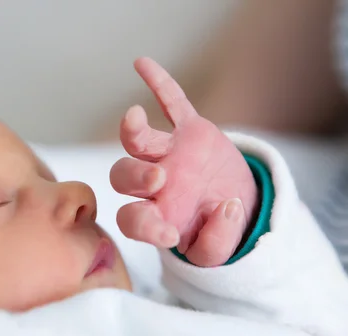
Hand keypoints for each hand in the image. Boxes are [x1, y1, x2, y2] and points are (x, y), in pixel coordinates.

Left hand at [110, 58, 257, 266]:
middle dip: (135, 175)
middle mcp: (153, 185)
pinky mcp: (188, 131)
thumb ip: (216, 243)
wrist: (233, 205)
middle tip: (158, 178)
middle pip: (124, 177)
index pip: (134, 220)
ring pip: (139, 141)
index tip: (169, 235)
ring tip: (134, 117)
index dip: (145, 227)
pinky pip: (171, 104)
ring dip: (133, 131)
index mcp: (153, 216)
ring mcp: (169, 155)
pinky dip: (160, 85)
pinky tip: (142, 64)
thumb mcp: (216, 250)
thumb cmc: (215, 230)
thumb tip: (226, 209)